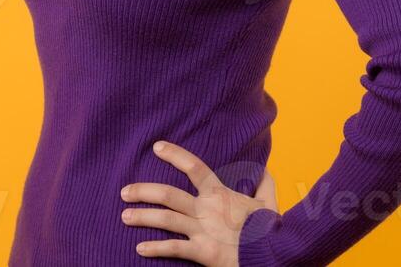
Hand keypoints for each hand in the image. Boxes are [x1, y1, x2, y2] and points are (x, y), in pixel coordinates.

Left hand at [121, 140, 278, 265]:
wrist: (276, 254)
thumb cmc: (270, 230)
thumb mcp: (269, 204)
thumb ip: (265, 185)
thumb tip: (266, 169)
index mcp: (220, 194)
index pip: (194, 167)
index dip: (175, 155)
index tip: (157, 146)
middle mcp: (207, 209)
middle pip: (168, 195)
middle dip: (143, 191)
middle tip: (124, 191)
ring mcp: (203, 231)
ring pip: (166, 219)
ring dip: (142, 217)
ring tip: (124, 217)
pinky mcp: (203, 252)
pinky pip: (174, 248)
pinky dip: (156, 248)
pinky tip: (140, 249)